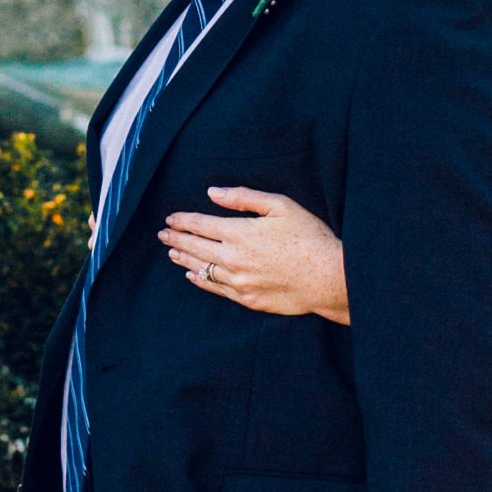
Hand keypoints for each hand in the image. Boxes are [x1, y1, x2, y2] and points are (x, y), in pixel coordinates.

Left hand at [158, 186, 349, 321]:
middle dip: (176, 238)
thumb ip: (244, 198)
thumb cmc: (309, 237)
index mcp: (239, 232)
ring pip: (201, 268)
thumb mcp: (281, 206)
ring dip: (184, 258)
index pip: (200, 224)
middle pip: (195, 247)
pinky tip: (192, 274)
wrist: (329, 278)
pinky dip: (200, 280)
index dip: (183, 220)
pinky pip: (215, 288)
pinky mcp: (247, 299)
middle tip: (163, 234)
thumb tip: (213, 192)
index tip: (170, 218)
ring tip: (172, 252)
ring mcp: (238, 282)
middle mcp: (233, 258)